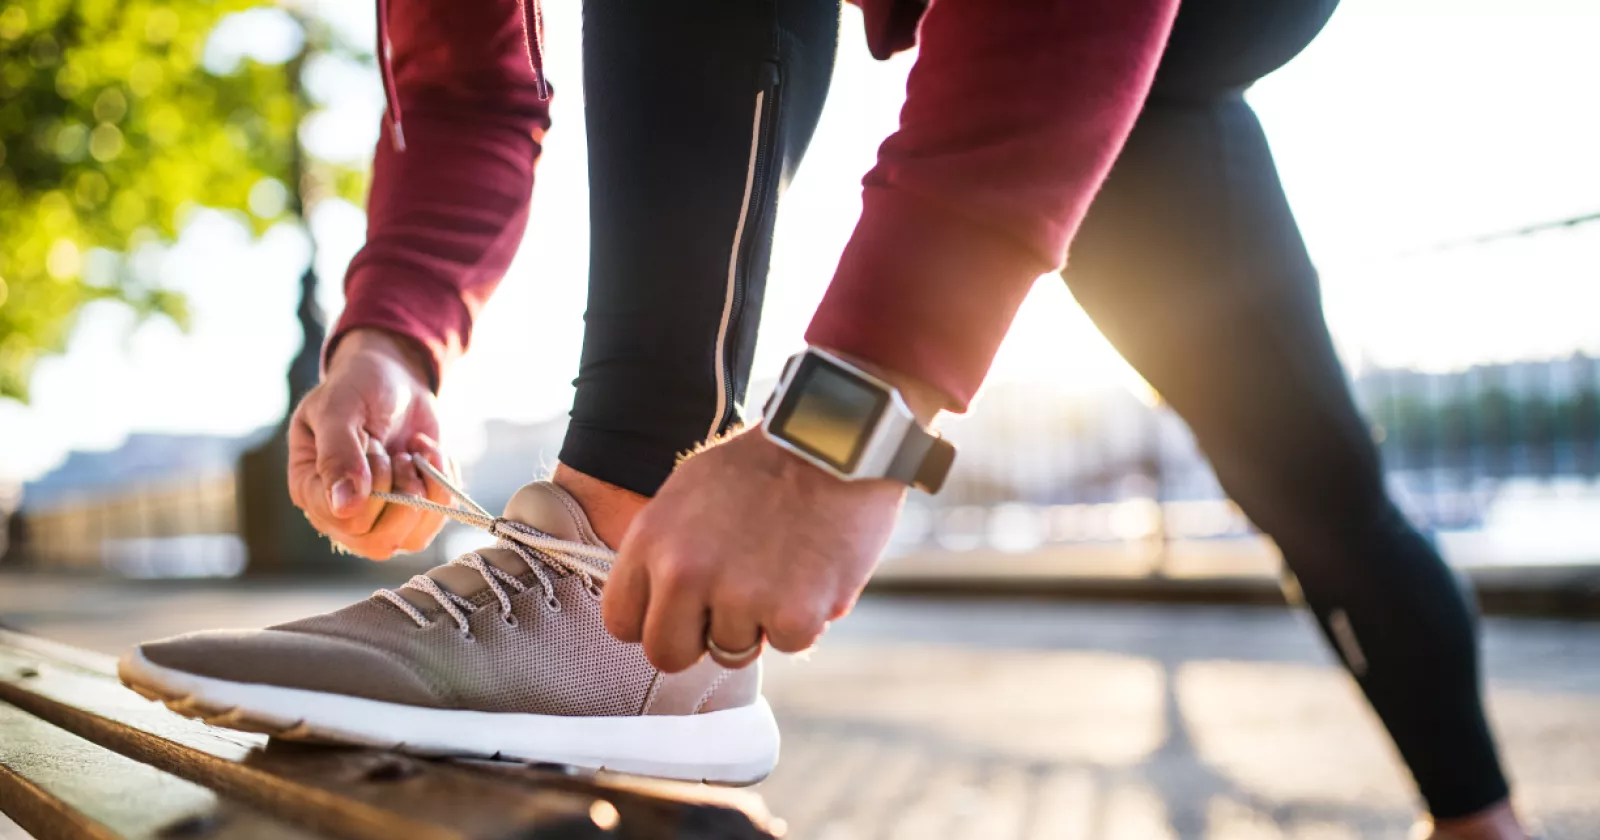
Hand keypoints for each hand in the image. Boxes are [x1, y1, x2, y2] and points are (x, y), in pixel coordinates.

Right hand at [287, 328, 456, 559]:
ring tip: (414, 452)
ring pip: (411, 538)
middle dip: (402, 489)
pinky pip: (437, 520)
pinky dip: (444, 485)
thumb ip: (338, 454)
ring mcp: (377, 518)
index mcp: (310, 489)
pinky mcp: (411, 512)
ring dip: (426, 489)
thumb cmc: (357, 387)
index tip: (374, 444)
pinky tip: (428, 455)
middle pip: (379, 540)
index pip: (345, 521)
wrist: (392, 379)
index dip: (373, 488)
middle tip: (397, 451)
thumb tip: (344, 506)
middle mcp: (340, 514)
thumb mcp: (340, 409)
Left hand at [603, 428, 906, 671]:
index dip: (656, 620)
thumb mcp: (688, 492)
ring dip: (757, 621)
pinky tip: (813, 571)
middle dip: (698, 640)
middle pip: (667, 655)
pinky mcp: (794, 615)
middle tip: (731, 607)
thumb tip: (658, 603)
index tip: (682, 610)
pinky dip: (804, 618)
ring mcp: (739, 597)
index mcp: (651, 540)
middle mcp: (685, 573)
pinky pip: (787, 645)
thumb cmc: (763, 464)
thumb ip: (665, 551)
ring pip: (733, 651)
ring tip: (782, 566)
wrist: (835, 442)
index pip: (622, 622)